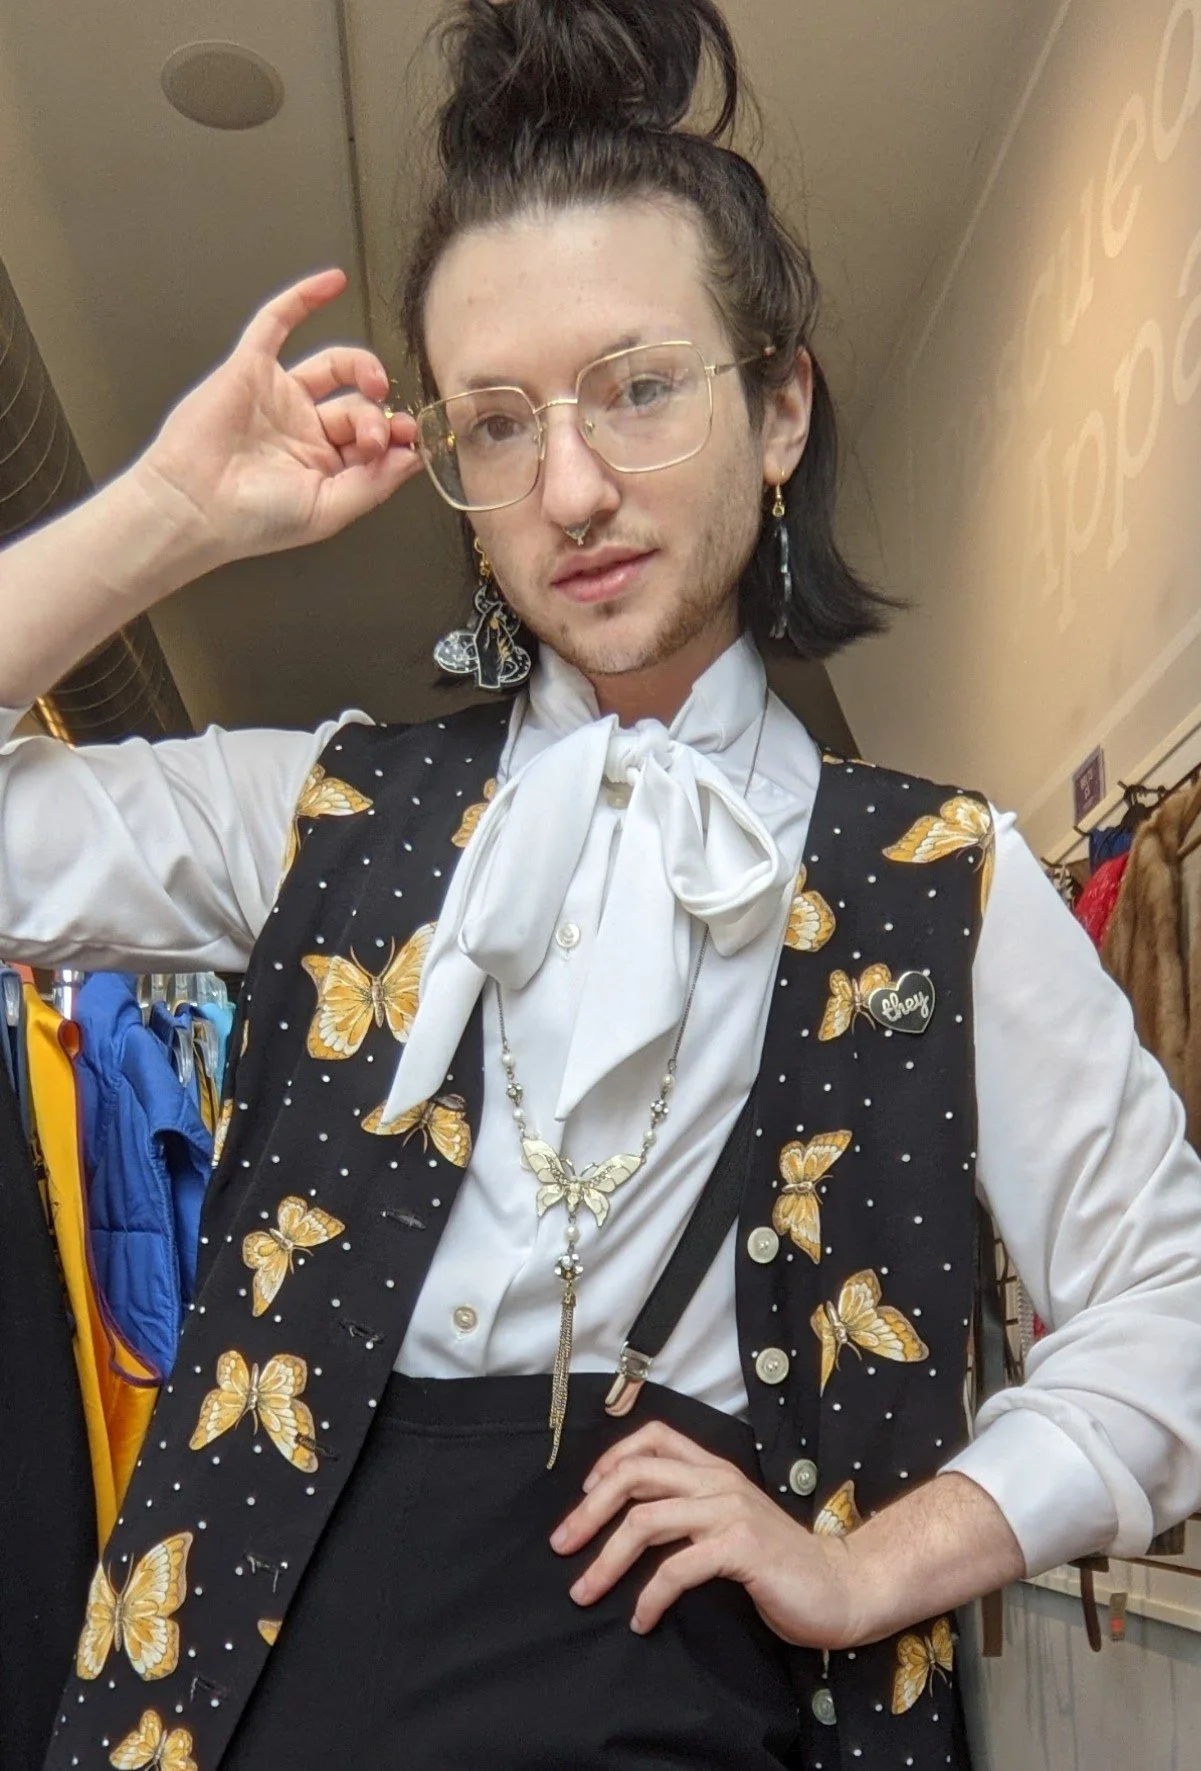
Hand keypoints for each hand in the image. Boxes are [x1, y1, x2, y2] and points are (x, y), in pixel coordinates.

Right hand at [132, 269, 425, 567]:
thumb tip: (414, 456)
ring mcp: (279, 398)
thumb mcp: (329, 510)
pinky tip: (334, 282)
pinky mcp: (250, 369)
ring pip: (333, 366)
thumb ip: (375, 484)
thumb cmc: (253, 520)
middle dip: (375, 418)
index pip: (375, 441)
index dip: (396, 438)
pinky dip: (304, 300)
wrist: (194, 507)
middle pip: (359, 406)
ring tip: (375, 382)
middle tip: (376, 434)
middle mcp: (305, 431)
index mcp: (325, 468)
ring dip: (362, 368)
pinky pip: (278, 323)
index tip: (409, 441)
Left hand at [550, 1419, 859, 1644]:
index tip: (585, 1497)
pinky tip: (641, 1619)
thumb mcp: (729, 1525)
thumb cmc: (780, 1564)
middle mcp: (719, 1481)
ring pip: (645, 1520)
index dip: (611, 1458)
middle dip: (588, 1510)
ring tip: (585, 1591)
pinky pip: (677, 1567)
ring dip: (606, 1559)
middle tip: (561, 1546)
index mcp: (715, 1470)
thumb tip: (630, 1526)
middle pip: (635, 1475)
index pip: (654, 1438)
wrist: (842, 1588)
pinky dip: (649, 1595)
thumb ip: (689, 1514)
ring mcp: (730, 1512)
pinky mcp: (741, 1549)